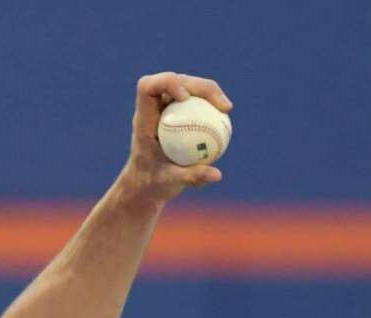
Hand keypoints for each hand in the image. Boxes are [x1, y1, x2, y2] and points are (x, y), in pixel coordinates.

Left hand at [117, 71, 232, 208]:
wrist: (147, 184)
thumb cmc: (152, 184)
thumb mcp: (169, 183)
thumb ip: (190, 177)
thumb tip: (217, 175)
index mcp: (144, 120)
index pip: (147, 88)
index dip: (167, 83)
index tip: (186, 97)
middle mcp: (154, 109)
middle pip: (175, 81)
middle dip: (200, 86)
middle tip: (222, 105)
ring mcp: (166, 109)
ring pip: (188, 86)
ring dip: (209, 91)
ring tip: (226, 109)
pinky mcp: (178, 113)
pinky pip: (195, 101)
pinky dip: (211, 104)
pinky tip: (225, 115)